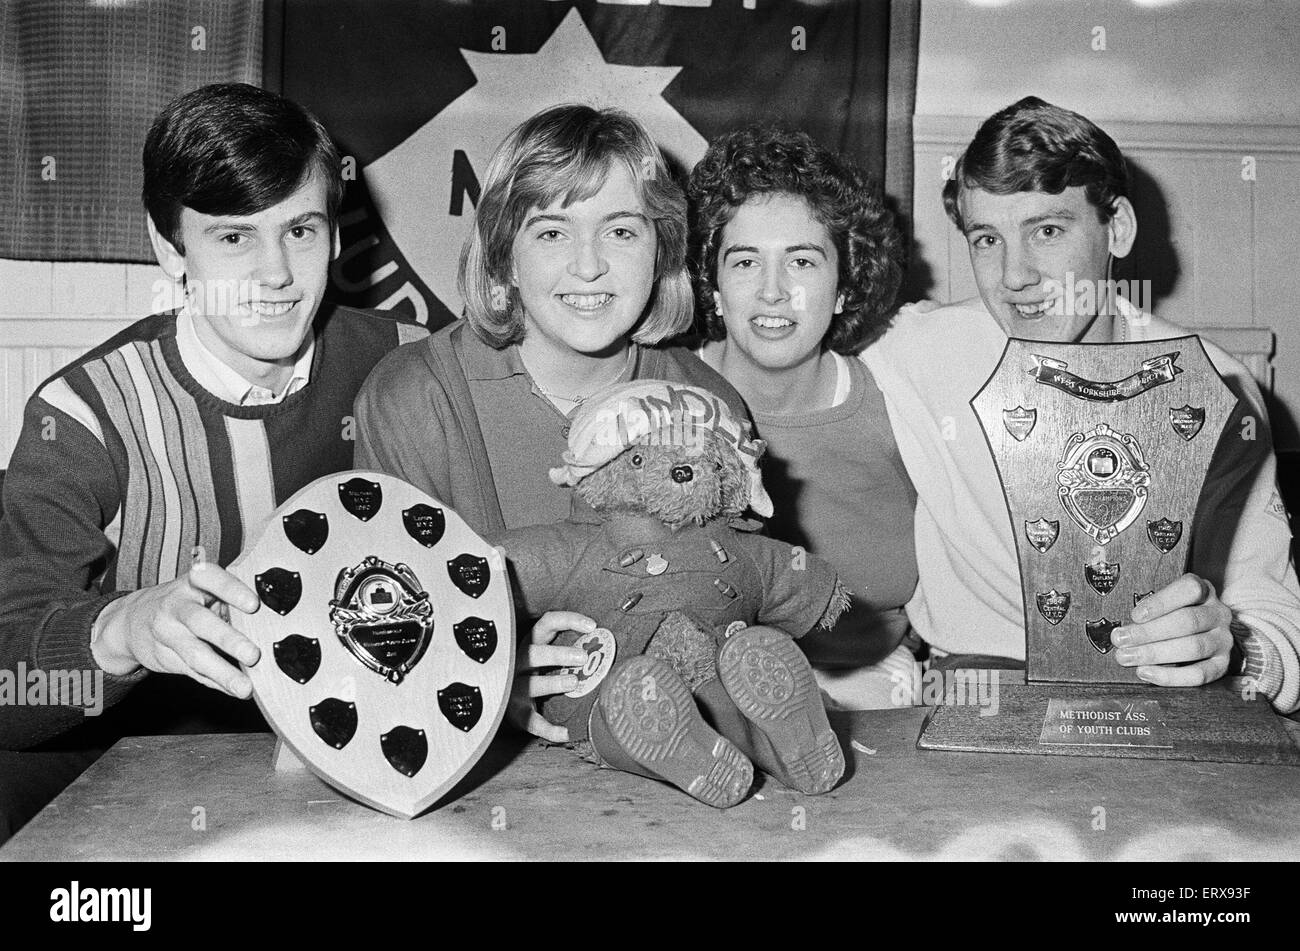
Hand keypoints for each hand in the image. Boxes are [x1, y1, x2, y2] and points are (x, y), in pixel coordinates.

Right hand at [91, 562, 261, 696]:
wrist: (135, 620)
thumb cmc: (187, 601)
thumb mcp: (204, 590)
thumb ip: (230, 599)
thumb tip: (273, 615)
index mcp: (193, 583)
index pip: (211, 579)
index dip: (232, 590)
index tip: (254, 604)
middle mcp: (177, 605)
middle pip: (200, 622)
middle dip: (228, 639)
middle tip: (254, 654)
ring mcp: (168, 633)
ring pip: (195, 654)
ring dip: (223, 672)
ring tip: (245, 687)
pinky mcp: (166, 658)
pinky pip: (193, 673)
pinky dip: (216, 683)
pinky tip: (234, 690)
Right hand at [508, 611, 595, 742]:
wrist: (500, 698)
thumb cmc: (532, 671)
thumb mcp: (543, 654)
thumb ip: (568, 649)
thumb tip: (605, 646)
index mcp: (530, 643)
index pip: (547, 623)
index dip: (569, 620)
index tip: (592, 625)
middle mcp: (518, 663)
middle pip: (533, 654)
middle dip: (558, 654)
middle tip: (582, 657)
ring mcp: (514, 689)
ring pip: (530, 685)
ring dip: (552, 683)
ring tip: (573, 682)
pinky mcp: (516, 714)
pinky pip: (532, 722)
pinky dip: (549, 729)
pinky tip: (566, 733)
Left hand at [1112, 572, 1232, 686]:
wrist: (1206, 635)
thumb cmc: (1175, 615)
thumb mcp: (1166, 604)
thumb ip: (1148, 612)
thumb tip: (1120, 631)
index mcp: (1204, 591)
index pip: (1189, 590)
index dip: (1161, 602)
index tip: (1135, 615)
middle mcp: (1218, 614)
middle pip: (1187, 621)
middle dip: (1149, 632)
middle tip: (1120, 640)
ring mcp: (1223, 640)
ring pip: (1193, 647)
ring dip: (1155, 653)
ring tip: (1126, 657)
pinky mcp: (1223, 664)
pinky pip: (1200, 673)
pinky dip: (1171, 676)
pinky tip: (1145, 672)